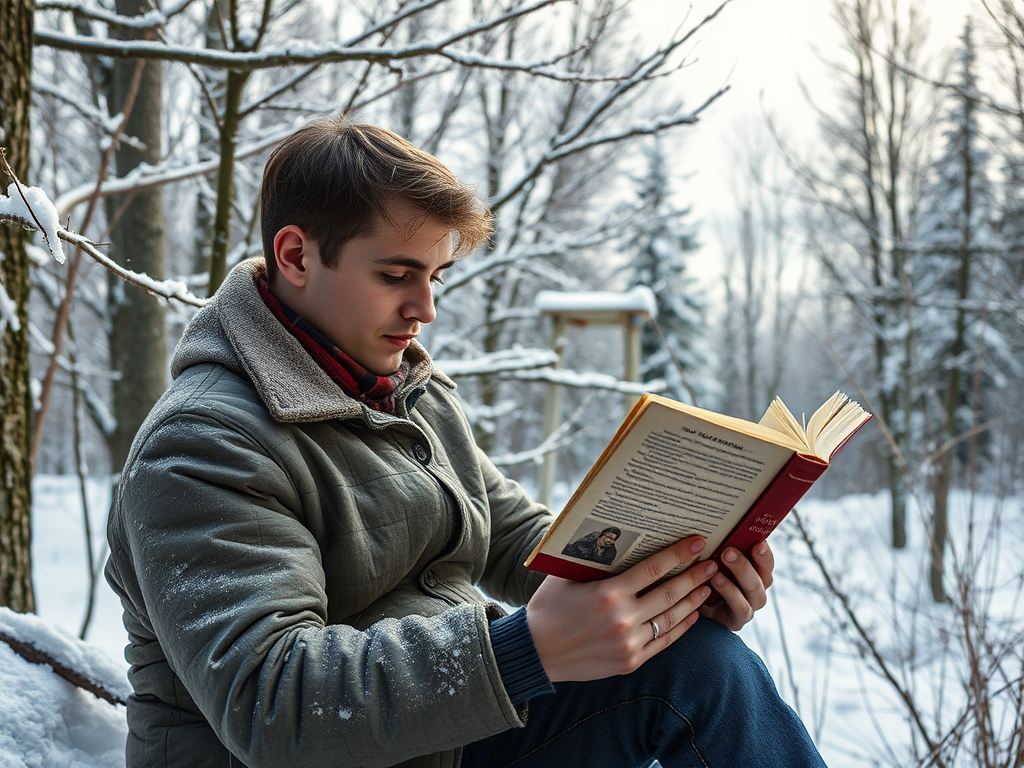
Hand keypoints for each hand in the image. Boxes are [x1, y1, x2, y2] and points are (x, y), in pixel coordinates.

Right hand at [525, 536, 717, 681]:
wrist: (535, 652)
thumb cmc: (549, 608)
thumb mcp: (566, 576)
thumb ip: (591, 559)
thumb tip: (613, 534)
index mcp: (607, 593)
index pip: (653, 568)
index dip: (679, 554)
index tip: (698, 542)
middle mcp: (622, 619)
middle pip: (670, 593)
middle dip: (695, 576)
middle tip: (712, 562)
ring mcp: (629, 643)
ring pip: (671, 618)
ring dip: (694, 601)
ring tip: (708, 587)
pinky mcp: (630, 661)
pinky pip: (663, 641)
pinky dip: (681, 627)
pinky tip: (692, 615)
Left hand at [698, 541, 773, 630]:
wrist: (690, 608)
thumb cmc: (704, 577)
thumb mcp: (714, 562)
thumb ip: (721, 549)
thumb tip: (718, 525)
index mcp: (756, 574)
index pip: (767, 563)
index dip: (765, 553)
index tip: (759, 542)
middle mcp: (757, 590)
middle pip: (763, 578)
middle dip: (746, 564)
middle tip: (728, 551)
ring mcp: (750, 606)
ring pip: (754, 593)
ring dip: (738, 578)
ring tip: (717, 571)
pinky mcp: (737, 621)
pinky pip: (740, 608)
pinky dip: (728, 594)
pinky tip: (713, 583)